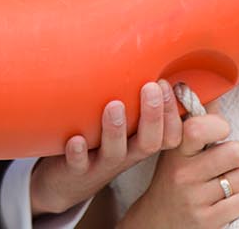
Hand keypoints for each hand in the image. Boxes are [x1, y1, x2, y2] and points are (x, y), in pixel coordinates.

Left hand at [30, 81, 181, 215]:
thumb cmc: (98, 143)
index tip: (168, 83)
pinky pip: (78, 165)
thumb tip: (148, 55)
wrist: (65, 184)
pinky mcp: (76, 172)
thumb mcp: (122, 126)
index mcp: (140, 142)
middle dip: (152, 115)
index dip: (172, 113)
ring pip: (115, 152)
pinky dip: (78, 153)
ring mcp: (101, 165)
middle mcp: (126, 154)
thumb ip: (133, 100)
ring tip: (114, 105)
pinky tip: (76, 139)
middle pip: (148, 142)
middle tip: (151, 87)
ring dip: (115, 129)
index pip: (169, 135)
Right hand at [121, 111, 238, 228]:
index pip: (199, 128)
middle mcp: (183, 174)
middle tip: (225, 160)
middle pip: (236, 151)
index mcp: (176, 150)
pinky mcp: (207, 222)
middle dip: (237, 154)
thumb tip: (214, 82)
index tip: (219, 131)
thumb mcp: (176, 148)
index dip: (219, 125)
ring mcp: (195, 200)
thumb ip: (197, 117)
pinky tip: (225, 199)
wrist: (155, 223)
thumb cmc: (173, 179)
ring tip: (222, 181)